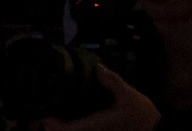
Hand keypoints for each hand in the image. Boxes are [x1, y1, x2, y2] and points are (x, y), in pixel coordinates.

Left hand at [34, 61, 162, 130]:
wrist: (153, 129)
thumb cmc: (141, 115)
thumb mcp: (129, 95)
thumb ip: (113, 81)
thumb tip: (100, 67)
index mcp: (96, 124)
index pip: (68, 129)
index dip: (53, 126)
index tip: (43, 118)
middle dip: (51, 127)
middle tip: (39, 116)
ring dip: (59, 128)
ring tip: (48, 117)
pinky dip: (69, 127)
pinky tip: (66, 119)